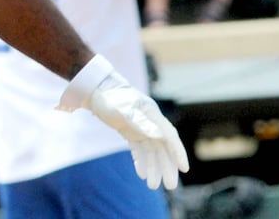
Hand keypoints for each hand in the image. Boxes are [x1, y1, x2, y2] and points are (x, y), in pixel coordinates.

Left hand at [58, 55, 187, 189]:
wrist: (94, 91)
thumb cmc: (110, 98)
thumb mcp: (123, 109)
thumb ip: (140, 122)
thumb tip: (159, 135)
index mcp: (152, 114)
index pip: (170, 136)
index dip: (178, 153)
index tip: (184, 169)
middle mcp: (150, 122)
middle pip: (163, 148)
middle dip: (168, 167)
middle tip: (171, 186)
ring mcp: (140, 128)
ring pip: (152, 152)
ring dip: (154, 168)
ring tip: (153, 186)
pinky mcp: (130, 132)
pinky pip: (139, 150)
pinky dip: (141, 162)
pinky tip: (142, 175)